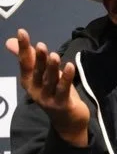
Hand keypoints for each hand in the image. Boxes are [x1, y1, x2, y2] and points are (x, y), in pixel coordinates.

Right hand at [5, 29, 89, 145]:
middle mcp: (36, 90)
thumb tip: (9, 41)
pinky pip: (64, 89)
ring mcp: (48, 98)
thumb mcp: (41, 75)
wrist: (67, 121)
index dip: (23, 48)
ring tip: (54, 55)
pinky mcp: (62, 104)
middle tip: (41, 45)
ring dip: (52, 68)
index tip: (22, 32)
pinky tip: (71, 66)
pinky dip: (67, 77)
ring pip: (50, 81)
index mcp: (29, 82)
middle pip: (37, 72)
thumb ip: (28, 59)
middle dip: (39, 59)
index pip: (25, 63)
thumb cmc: (54, 93)